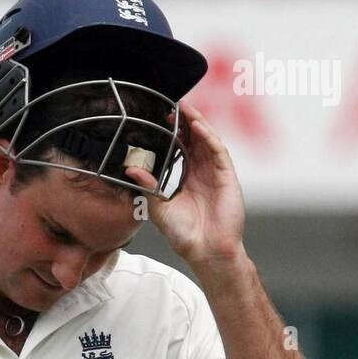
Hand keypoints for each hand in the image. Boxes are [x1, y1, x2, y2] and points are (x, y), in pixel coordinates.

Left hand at [125, 103, 245, 267]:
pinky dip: (208, 137)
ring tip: (185, 109)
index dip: (174, 133)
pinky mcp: (227, 176)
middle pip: (196, 140)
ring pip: (208, 140)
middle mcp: (203, 173)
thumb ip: (148, 187)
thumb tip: (130, 170)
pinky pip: (218, 151)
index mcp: (188, 179)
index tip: (162, 119)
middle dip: (186, 122)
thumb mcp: (160, 208)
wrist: (206, 251)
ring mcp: (216, 173)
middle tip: (173, 106)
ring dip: (197, 123)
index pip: (182, 149)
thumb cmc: (185, 235)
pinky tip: (197, 127)